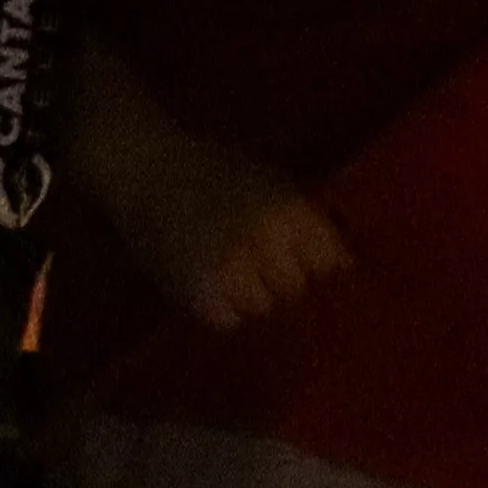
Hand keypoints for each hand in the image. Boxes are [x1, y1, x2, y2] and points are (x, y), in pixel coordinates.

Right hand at [131, 150, 348, 338]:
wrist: (144, 167)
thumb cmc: (209, 168)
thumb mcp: (269, 179)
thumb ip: (304, 217)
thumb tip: (343, 263)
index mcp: (290, 210)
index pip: (331, 262)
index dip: (321, 269)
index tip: (311, 272)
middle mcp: (267, 240)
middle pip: (297, 289)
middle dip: (285, 283)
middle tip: (264, 273)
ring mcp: (232, 269)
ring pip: (263, 308)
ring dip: (253, 298)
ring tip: (234, 278)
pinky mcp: (199, 292)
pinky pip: (228, 320)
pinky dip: (222, 310)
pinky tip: (212, 289)